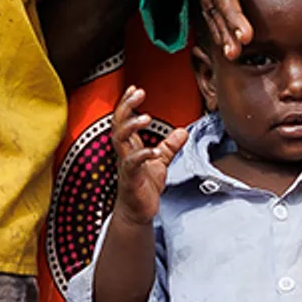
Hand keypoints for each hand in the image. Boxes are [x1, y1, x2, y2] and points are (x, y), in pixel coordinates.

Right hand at [106, 87, 190, 223]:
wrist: (138, 213)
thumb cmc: (143, 187)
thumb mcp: (160, 163)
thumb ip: (169, 146)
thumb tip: (183, 131)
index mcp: (130, 146)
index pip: (123, 119)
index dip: (127, 103)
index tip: (135, 88)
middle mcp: (124, 153)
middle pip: (117, 124)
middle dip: (125, 106)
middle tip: (138, 92)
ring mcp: (125, 165)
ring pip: (119, 140)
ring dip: (130, 126)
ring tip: (144, 117)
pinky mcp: (131, 179)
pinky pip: (132, 164)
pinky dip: (143, 156)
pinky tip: (155, 151)